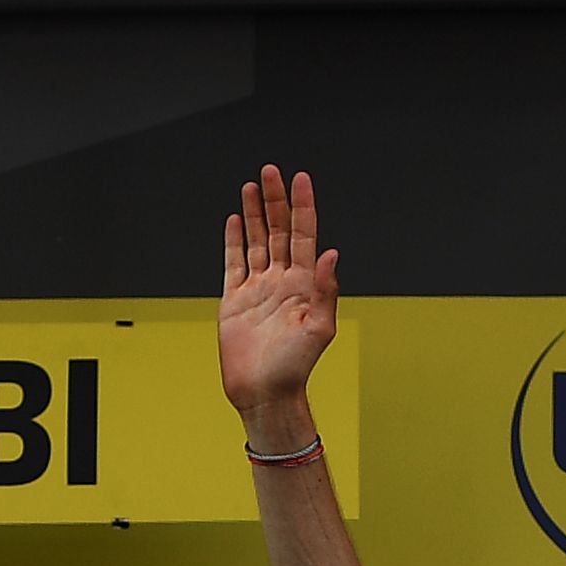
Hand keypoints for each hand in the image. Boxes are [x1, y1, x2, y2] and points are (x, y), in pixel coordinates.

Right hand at [220, 165, 337, 422]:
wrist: (265, 394)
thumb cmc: (295, 368)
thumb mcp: (319, 330)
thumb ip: (325, 290)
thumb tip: (331, 254)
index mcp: (304, 285)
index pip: (303, 235)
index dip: (302, 206)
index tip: (300, 179)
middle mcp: (282, 282)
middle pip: (277, 231)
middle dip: (275, 200)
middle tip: (271, 171)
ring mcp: (258, 289)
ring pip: (256, 241)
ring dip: (254, 213)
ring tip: (252, 186)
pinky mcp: (235, 301)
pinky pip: (233, 263)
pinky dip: (234, 241)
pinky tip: (235, 220)